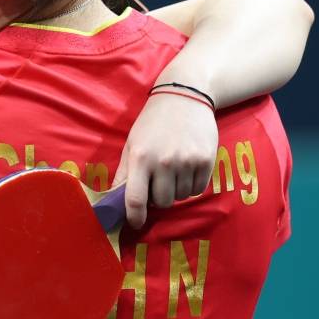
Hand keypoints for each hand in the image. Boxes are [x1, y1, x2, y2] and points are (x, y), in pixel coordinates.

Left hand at [115, 90, 216, 227]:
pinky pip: (197, 189)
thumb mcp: (132, 144)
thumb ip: (124, 174)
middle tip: (158, 182)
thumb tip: (112, 202)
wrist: (185, 95)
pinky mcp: (206, 161)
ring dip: (176, 190)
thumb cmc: (152, 123)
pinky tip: (187, 168)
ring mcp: (187, 162)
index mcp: (141, 157)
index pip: (135, 199)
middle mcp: (164, 161)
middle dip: (158, 198)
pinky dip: (191, 185)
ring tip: (173, 170)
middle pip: (162, 202)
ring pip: (180, 197)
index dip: (134, 217)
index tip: (135, 222)